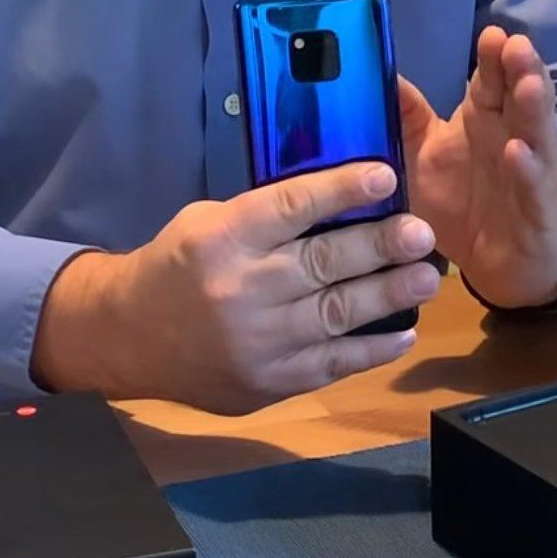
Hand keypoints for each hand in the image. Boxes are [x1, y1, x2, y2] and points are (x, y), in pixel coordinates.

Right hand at [32, 162, 439, 414]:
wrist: (129, 338)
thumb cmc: (178, 268)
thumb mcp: (208, 223)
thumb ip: (267, 216)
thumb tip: (342, 202)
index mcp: (224, 239)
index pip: (292, 207)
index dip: (341, 190)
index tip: (385, 176)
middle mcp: (243, 290)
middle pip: (324, 263)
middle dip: (380, 245)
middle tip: (422, 233)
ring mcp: (259, 342)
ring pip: (337, 314)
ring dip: (389, 294)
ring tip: (426, 277)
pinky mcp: (270, 381)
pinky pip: (333, 364)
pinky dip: (372, 349)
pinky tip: (403, 332)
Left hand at [400, 26, 556, 308]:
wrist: (497, 266)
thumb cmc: (460, 204)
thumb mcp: (422, 159)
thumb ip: (404, 119)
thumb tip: (377, 76)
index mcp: (485, 121)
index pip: (492, 81)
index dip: (494, 58)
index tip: (491, 34)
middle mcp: (512, 138)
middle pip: (520, 97)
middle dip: (521, 70)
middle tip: (516, 44)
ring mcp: (531, 174)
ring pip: (537, 135)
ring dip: (534, 109)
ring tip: (529, 85)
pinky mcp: (538, 212)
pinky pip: (533, 189)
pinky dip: (527, 171)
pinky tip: (517, 153)